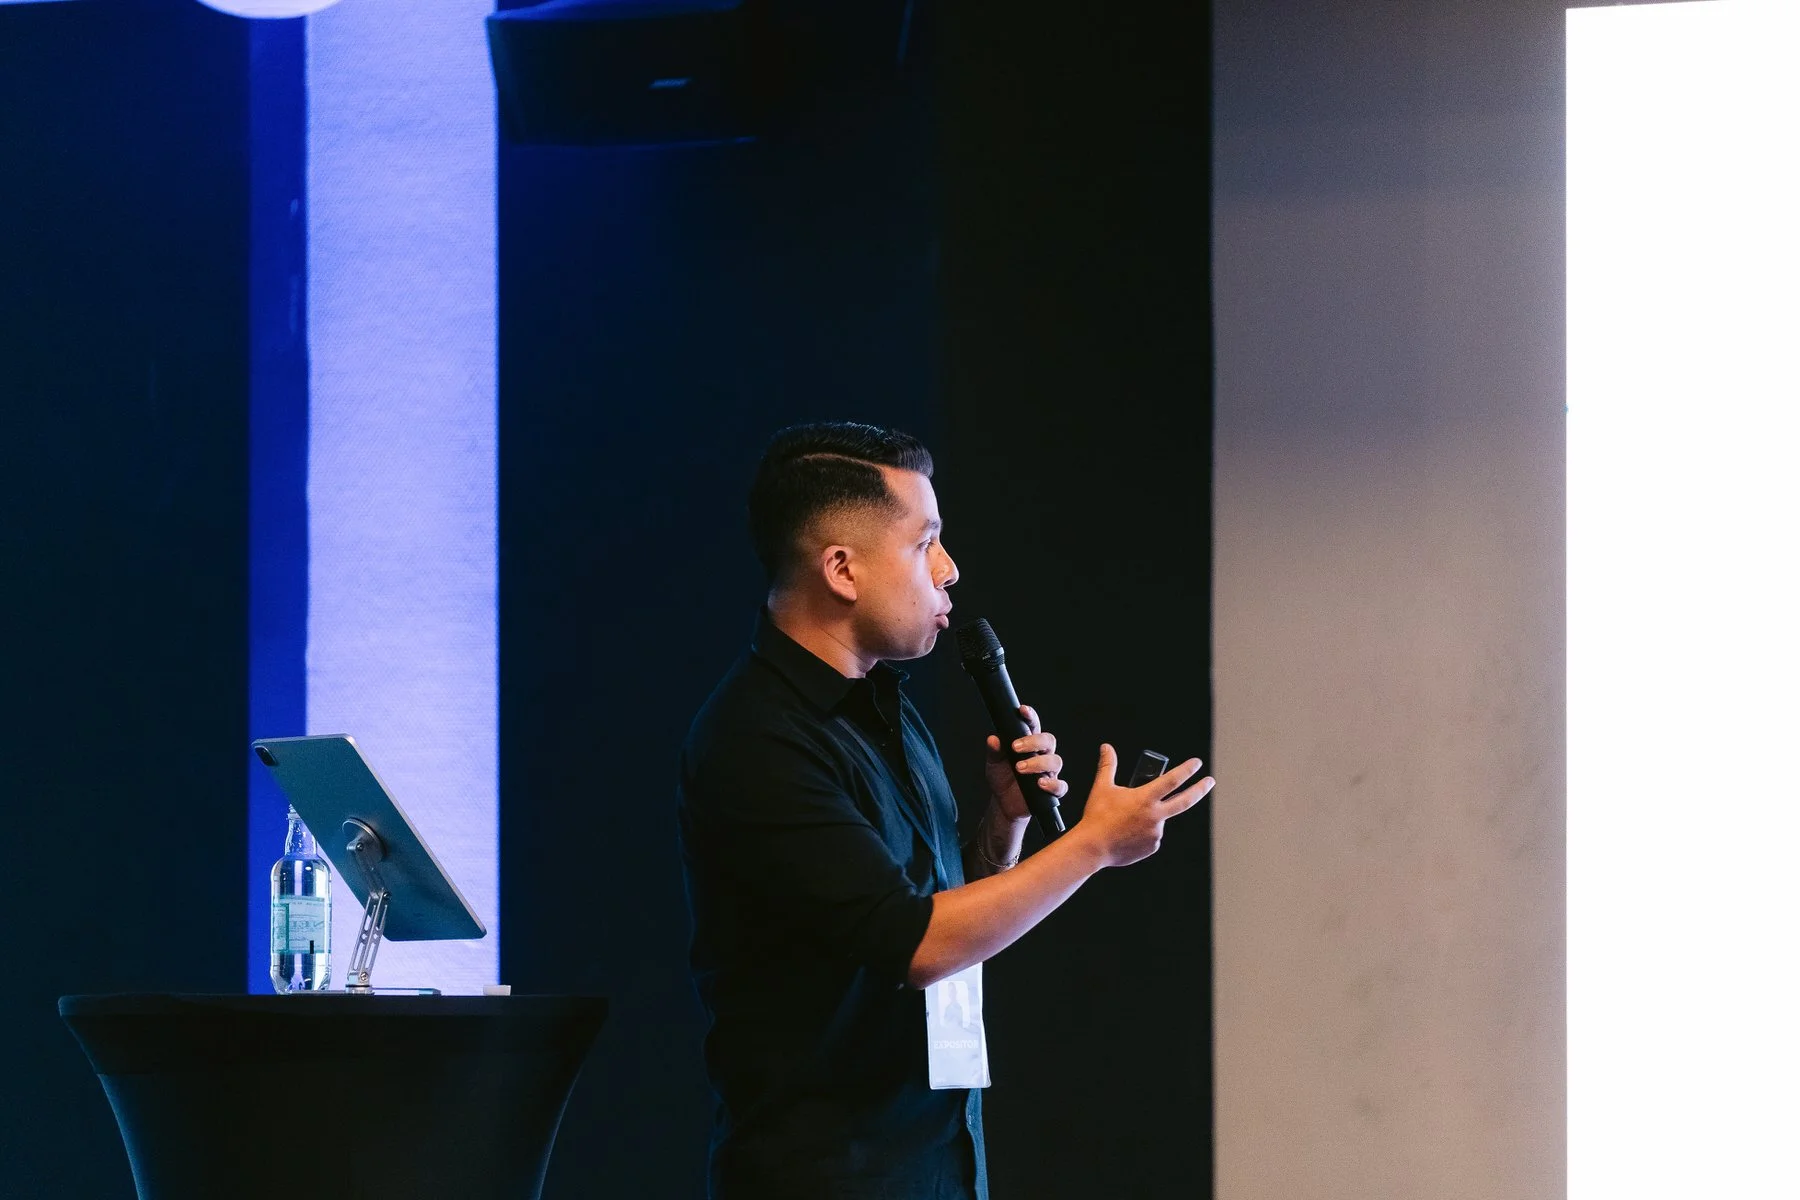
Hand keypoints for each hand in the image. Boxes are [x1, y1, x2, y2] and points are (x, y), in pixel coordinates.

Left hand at [983, 704, 1067, 822]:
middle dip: (1034, 742)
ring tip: (1020, 768)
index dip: (1031, 716)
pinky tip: (1040, 784)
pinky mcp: (1051, 790)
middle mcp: (1042, 755)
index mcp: (1029, 743)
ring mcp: (1049, 772)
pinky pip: (1060, 786)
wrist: (1004, 803)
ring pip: (1055, 761)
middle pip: (1048, 741)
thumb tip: (993, 739)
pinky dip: (1053, 784)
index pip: (1034, 726)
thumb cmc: (1002, 778)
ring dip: (1038, 763)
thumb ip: (994, 751)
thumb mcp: (994, 763)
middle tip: (1015, 748)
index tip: (1022, 710)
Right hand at [1069, 744, 1211, 867]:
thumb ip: (1108, 766)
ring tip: (1123, 821)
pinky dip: (1143, 832)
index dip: (1187, 770)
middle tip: (1210, 781)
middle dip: (1200, 789)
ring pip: (1159, 820)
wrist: (1093, 847)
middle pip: (1185, 800)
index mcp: (1145, 798)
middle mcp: (1155, 816)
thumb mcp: (1102, 788)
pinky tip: (1126, 833)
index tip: (1197, 763)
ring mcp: (1155, 833)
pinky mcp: (1152, 847)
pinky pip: (1151, 836)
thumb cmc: (1097, 816)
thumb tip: (1106, 747)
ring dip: (1149, 816)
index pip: (1172, 780)